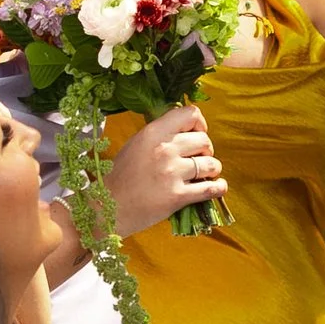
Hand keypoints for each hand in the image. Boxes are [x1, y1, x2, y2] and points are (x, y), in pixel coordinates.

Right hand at [108, 98, 225, 232]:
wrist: (106, 209)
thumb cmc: (120, 176)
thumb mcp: (136, 144)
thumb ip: (160, 134)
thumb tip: (187, 127)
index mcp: (152, 133)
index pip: (190, 114)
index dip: (199, 123)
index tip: (195, 133)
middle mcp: (164, 149)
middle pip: (204, 140)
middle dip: (206, 150)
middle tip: (197, 159)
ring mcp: (172, 173)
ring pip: (212, 164)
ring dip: (211, 170)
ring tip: (203, 175)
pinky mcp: (178, 197)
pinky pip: (211, 188)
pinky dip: (218, 188)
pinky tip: (216, 187)